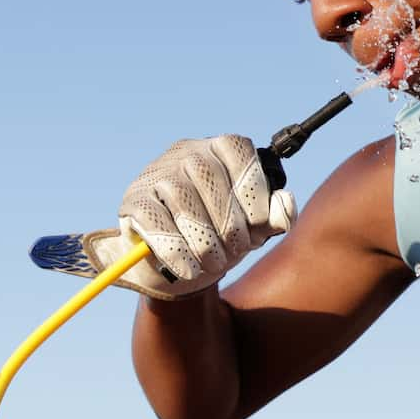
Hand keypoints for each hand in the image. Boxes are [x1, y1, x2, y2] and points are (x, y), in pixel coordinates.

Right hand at [89, 136, 296, 299]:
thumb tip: (285, 205)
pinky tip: (189, 269)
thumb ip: (274, 217)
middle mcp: (186, 153)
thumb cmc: (221, 237)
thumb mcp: (253, 229)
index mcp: (219, 149)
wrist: (179, 265)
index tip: (259, 222)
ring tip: (215, 264)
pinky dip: (175, 250)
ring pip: (182, 199)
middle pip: (209, 177)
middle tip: (235, 252)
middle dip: (229, 223)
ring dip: (203, 240)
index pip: (237, 150)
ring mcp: (156, 174)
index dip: (252, 187)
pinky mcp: (134, 200)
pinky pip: (155, 221)